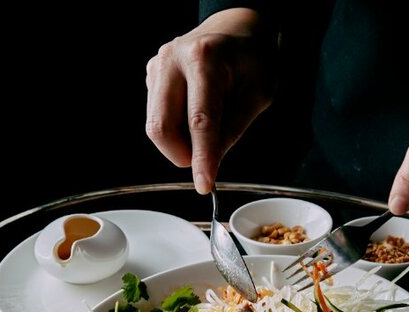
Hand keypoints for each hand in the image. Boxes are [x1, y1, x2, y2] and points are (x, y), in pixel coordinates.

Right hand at [145, 8, 278, 193]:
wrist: (234, 29)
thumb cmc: (251, 59)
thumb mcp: (257, 95)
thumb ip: (233, 129)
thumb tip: (210, 162)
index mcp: (204, 59)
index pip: (200, 121)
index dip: (202, 158)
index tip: (205, 184)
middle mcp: (173, 60)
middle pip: (162, 127)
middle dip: (181, 154)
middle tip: (203, 161)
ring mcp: (157, 66)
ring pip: (155, 125)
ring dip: (179, 142)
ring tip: (206, 130)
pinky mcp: (151, 75)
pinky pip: (157, 115)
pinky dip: (176, 128)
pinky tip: (194, 115)